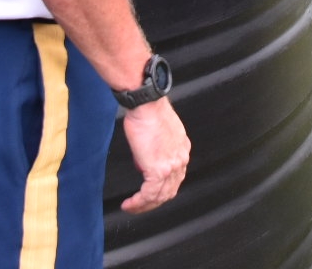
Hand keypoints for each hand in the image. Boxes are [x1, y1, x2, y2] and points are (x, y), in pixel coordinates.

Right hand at [119, 97, 190, 212]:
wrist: (146, 105)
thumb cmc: (148, 113)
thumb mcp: (158, 135)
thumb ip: (155, 152)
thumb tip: (144, 163)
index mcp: (182, 150)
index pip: (175, 178)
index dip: (161, 189)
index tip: (148, 194)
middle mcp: (181, 159)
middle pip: (170, 191)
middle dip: (153, 202)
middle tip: (139, 206)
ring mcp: (172, 166)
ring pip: (160, 196)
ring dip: (144, 205)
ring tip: (131, 207)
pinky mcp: (158, 169)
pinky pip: (149, 194)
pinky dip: (138, 203)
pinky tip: (129, 204)